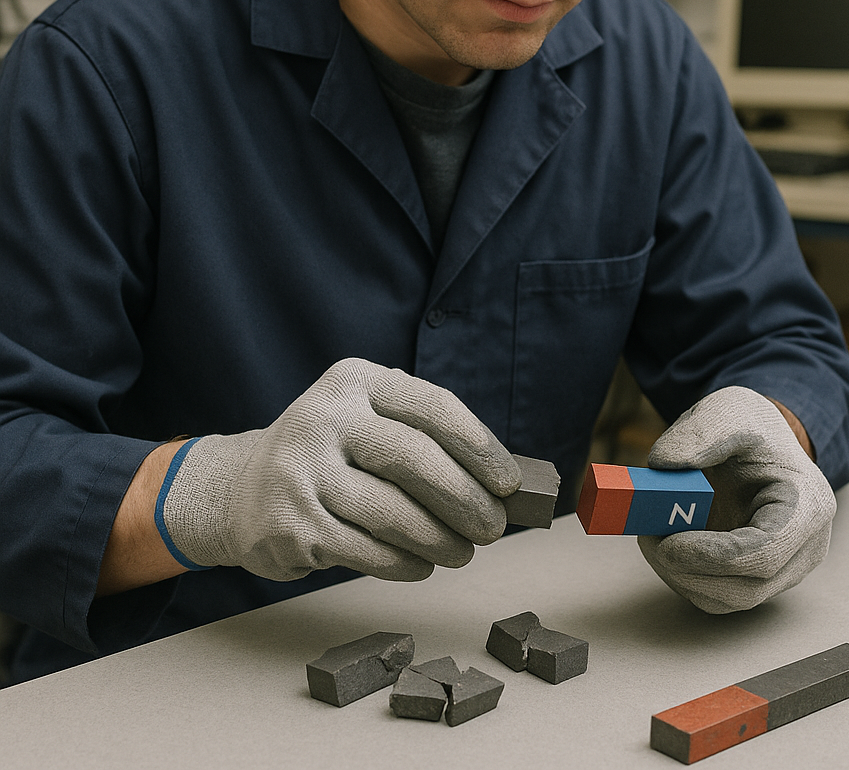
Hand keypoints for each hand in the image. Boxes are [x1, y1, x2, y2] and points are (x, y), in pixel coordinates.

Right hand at [158, 357, 521, 581]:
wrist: (240, 489)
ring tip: (463, 552)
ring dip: (440, 539)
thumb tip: (501, 486)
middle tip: (493, 527)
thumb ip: (425, 440)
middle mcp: (324, 417)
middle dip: (465, 499)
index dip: (480, 447)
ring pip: (393, 513)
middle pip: (414, 460)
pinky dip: (405, 563)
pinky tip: (421, 564)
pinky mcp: (291, 524)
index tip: (510, 482)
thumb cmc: (331, 454)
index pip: (433, 407)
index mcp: (355, 381)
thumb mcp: (367, 421)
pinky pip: (366, 551)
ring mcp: (301, 471)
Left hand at [637, 386, 835, 612]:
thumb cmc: (752, 427)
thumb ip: (700, 433)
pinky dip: (685, 576)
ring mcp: (784, 568)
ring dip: (681, 576)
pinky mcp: (758, 576)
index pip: (764, 553)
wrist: (763, 439)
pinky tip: (665, 544)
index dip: (713, 557)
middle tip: (647, 537)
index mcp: (807, 506)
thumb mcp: (729, 410)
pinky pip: (720, 594)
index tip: (667, 543)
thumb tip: (663, 465)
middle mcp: (805, 547)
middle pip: (746, 588)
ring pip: (729, 599)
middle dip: (688, 570)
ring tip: (651, 534)